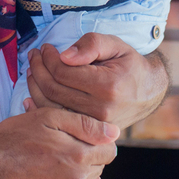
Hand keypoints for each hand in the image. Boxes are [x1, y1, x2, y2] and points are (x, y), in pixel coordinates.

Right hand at [0, 106, 117, 178]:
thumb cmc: (16, 137)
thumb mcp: (49, 117)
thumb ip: (85, 124)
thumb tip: (115, 133)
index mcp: (79, 156)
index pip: (109, 149)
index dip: (97, 139)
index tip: (81, 135)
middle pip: (101, 167)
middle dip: (90, 156)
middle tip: (66, 145)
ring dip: (85, 174)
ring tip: (62, 162)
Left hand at [25, 33, 169, 128]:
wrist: (147, 92)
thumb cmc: (129, 65)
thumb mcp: (115, 45)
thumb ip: (91, 45)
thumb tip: (64, 56)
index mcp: (108, 86)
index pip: (64, 72)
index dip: (49, 58)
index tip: (45, 48)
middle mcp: (101, 110)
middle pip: (55, 90)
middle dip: (38, 69)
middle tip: (33, 56)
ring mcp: (94, 125)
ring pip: (52, 107)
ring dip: (35, 87)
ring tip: (32, 70)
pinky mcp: (89, 132)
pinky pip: (58, 120)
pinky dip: (40, 106)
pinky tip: (31, 94)